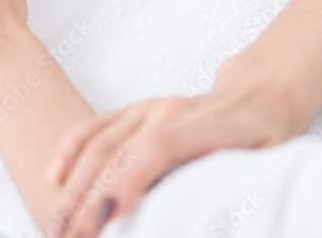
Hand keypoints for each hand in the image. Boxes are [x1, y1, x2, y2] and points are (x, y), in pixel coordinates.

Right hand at [44, 83, 295, 237]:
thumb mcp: (267, 166)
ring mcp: (147, 108)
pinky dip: (70, 151)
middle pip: (117, 152)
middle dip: (88, 201)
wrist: (258, 96)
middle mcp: (169, 111)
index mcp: (205, 124)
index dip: (129, 183)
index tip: (106, 220)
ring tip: (58, 226)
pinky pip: (93, 127)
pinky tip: (54, 179)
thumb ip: (240, 189)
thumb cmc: (264, 142)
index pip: (158, 150)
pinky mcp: (133, 110)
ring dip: (73, 188)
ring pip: (98, 144)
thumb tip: (216, 220)